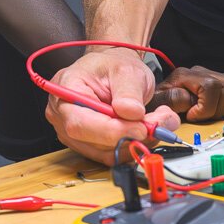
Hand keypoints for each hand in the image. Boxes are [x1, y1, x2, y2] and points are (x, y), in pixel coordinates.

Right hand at [44, 48, 178, 165]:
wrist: (111, 73)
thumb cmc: (112, 67)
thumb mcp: (126, 70)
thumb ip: (129, 91)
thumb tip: (132, 113)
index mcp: (65, 90)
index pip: (81, 123)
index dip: (113, 131)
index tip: (143, 127)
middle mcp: (62, 116)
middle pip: (94, 142)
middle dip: (131, 136)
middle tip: (160, 122)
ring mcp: (72, 134)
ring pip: (107, 153)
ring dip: (137, 142)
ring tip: (157, 120)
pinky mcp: (88, 146)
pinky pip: (112, 156)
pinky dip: (133, 146)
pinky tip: (145, 129)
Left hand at [150, 65, 223, 120]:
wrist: (160, 98)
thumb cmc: (160, 101)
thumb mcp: (158, 102)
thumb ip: (171, 100)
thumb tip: (190, 100)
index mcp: (186, 75)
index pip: (210, 86)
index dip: (205, 108)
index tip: (193, 116)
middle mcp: (203, 72)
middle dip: (220, 109)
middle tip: (204, 115)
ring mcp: (216, 75)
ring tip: (214, 112)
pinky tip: (223, 108)